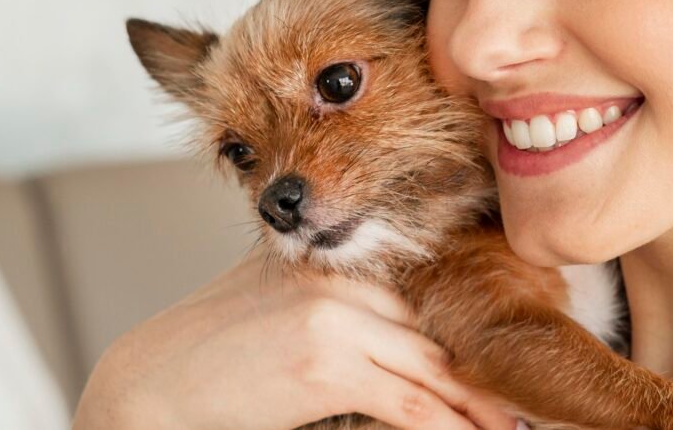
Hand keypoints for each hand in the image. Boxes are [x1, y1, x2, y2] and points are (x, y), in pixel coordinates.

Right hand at [74, 249, 516, 429]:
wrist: (146, 384)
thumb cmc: (212, 351)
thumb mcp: (281, 301)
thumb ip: (340, 300)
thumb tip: (402, 331)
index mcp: (337, 260)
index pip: (424, 299)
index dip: (469, 337)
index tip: (505, 362)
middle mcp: (343, 278)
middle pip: (438, 332)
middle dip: (484, 374)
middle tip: (526, 402)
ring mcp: (337, 316)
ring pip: (435, 369)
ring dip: (480, 407)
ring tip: (516, 429)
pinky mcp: (327, 364)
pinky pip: (410, 403)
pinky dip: (449, 427)